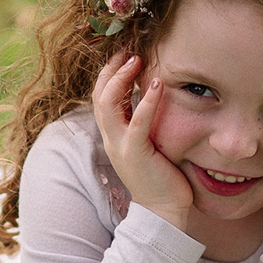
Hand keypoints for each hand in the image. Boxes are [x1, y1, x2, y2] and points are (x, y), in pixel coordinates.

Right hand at [91, 52, 194, 231]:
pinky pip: (136, 123)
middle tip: (128, 50)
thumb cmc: (162, 177)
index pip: (101, 96)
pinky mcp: (136, 154)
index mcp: (113, 135)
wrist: (163, 212)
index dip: (110, 73)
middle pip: (99, 95)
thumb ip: (145, 123)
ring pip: (108, 104)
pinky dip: (146, 101)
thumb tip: (156, 96)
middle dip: (112, 69)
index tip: (125, 54)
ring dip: (122, 79)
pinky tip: (158, 84)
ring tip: (137, 60)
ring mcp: (120, 146)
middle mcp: (111, 138)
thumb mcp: (149, 145)